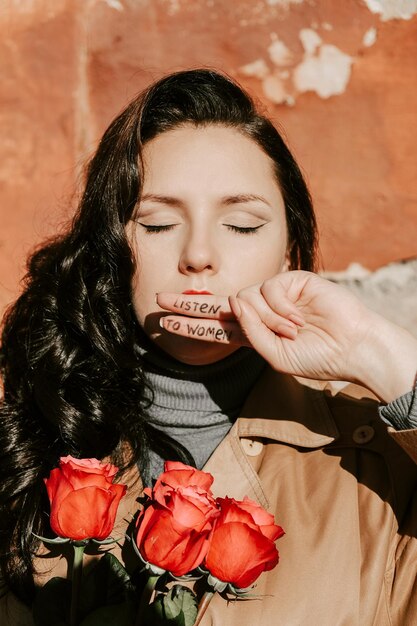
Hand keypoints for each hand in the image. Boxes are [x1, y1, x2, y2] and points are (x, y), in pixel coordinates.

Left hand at [157, 271, 416, 400]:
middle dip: (187, 303)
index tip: (166, 322)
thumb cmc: (315, 357)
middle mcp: (259, 312)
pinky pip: (267, 290)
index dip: (191, 325)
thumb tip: (233, 302)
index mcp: (253, 334)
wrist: (350, 346)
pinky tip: (298, 317)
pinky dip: (280, 308)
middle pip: (216, 304)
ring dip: (267, 320)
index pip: (215, 327)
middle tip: (159, 299)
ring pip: (245, 298)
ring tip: (293, 330)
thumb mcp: (275, 356)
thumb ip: (250, 334)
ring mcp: (273, 295)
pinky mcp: (289, 280)